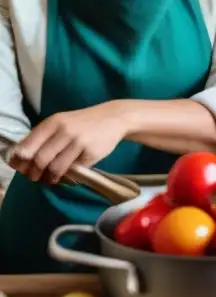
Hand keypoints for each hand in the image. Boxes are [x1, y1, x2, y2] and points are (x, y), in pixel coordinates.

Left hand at [8, 102, 127, 183]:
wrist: (114, 118)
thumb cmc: (82, 123)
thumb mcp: (61, 122)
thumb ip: (43, 136)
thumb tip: (22, 157)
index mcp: (53, 122)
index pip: (29, 145)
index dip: (22, 160)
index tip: (22, 167)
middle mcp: (65, 130)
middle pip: (40, 159)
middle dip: (34, 172)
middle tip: (35, 177)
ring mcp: (79, 142)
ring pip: (56, 167)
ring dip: (50, 177)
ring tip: (51, 179)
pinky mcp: (91, 153)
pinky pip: (73, 170)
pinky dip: (67, 175)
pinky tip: (68, 174)